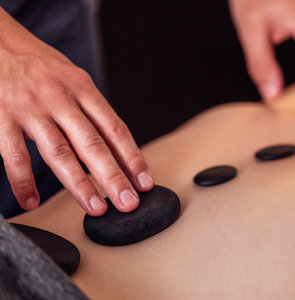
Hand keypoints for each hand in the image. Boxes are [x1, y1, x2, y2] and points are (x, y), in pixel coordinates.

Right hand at [0, 8, 153, 215]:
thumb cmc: (40, 65)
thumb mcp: (73, 78)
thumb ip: (91, 109)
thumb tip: (116, 145)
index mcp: (83, 88)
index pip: (115, 128)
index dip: (133, 157)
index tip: (145, 182)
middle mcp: (60, 98)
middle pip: (93, 145)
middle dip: (114, 177)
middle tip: (128, 203)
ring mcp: (31, 109)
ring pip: (60, 153)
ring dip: (79, 185)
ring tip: (95, 208)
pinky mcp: (2, 117)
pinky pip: (15, 155)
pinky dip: (23, 182)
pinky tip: (31, 202)